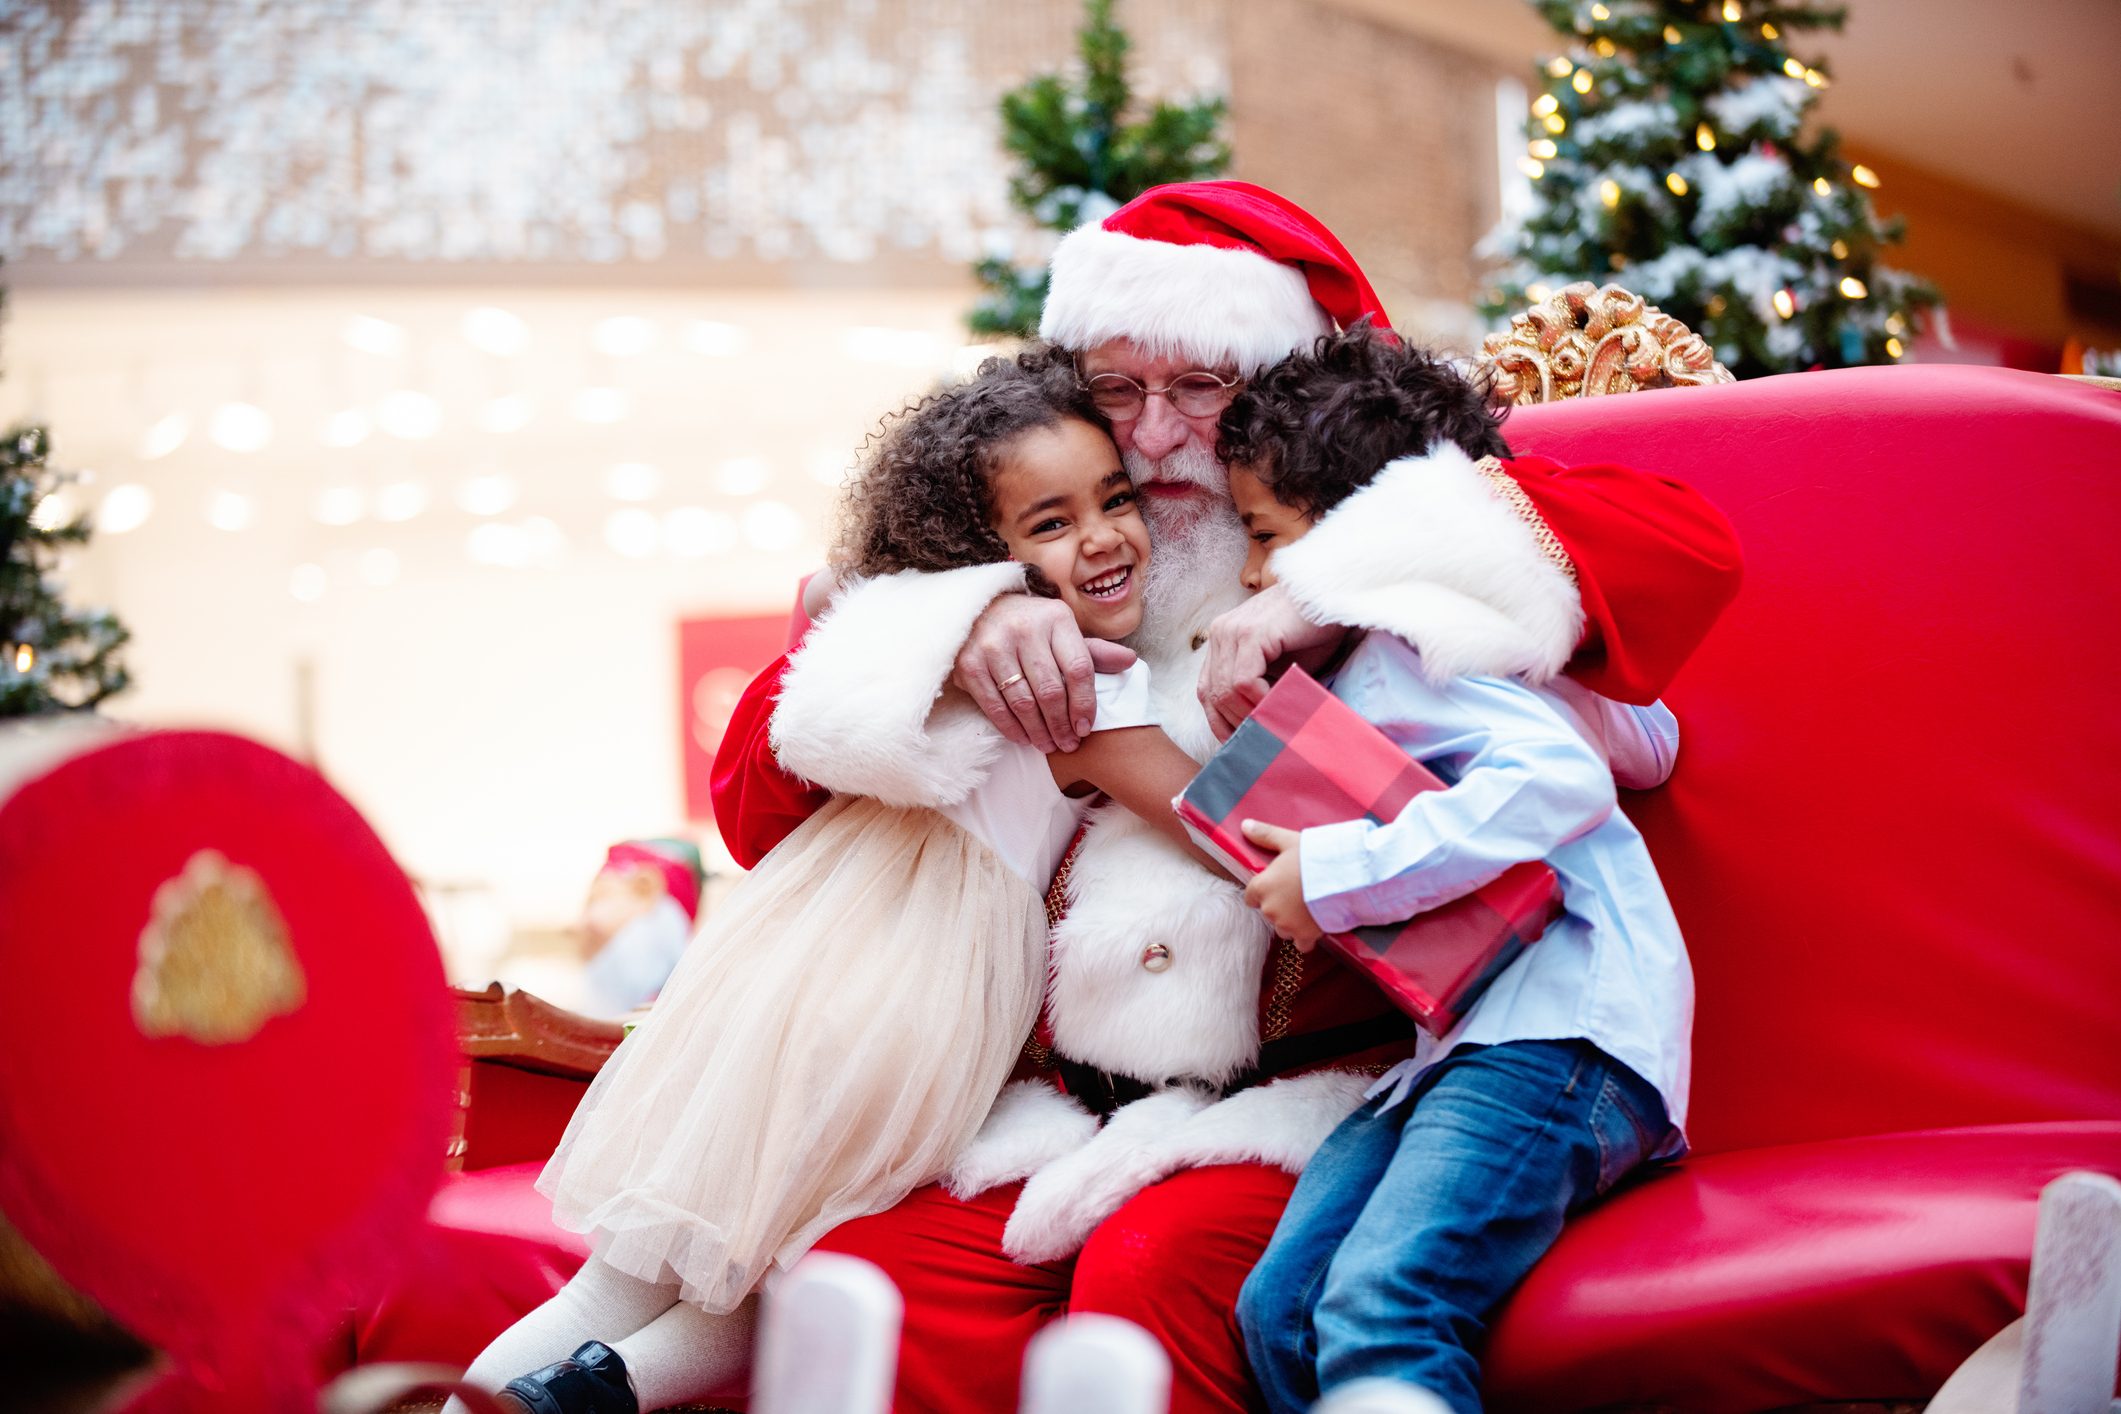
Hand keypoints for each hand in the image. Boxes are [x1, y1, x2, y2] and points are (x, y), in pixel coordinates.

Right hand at [952, 593, 1138, 752]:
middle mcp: (1023, 629)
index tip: (1086, 728)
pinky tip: (1024, 738)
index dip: (1085, 704)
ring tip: (1049, 745)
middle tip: (1068, 744)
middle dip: (1062, 724)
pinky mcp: (969, 664)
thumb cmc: (1031, 626)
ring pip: (1023, 701)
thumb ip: (1093, 651)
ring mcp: (993, 646)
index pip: (1078, 669)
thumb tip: (1129, 662)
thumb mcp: (1063, 631)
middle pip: (1051, 690)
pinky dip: (1011, 727)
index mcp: (1055, 618)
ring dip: (1039, 731)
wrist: (980, 609)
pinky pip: (994, 705)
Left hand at [1199, 584, 1342, 740]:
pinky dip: (1259, 700)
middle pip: (1213, 694)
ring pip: (1226, 691)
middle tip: (1262, 741)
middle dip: (1237, 724)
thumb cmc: (1313, 632)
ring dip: (1250, 714)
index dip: (1220, 722)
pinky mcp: (1251, 633)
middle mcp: (1220, 634)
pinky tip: (1278, 704)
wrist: (1335, 596)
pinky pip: (1244, 681)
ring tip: (1274, 724)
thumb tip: (1254, 731)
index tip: (1242, 743)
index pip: (1207, 691)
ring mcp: (1232, 631)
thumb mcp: (1280, 667)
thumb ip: (1261, 690)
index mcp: (1222, 640)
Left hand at [1239, 820, 1323, 948]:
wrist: (1344, 877)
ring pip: (1283, 929)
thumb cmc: (1314, 857)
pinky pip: (1301, 944)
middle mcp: (1269, 909)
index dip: (1263, 893)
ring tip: (1309, 907)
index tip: (1276, 887)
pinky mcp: (1305, 936)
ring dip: (1292, 923)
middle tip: (1298, 894)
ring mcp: (1287, 925)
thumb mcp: (1289, 841)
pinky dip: (1307, 938)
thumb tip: (1245, 825)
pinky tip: (1316, 925)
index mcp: (1262, 887)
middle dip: (1280, 906)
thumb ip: (1265, 835)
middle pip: (1268, 913)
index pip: (1251, 897)